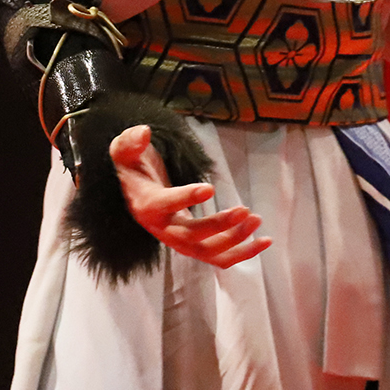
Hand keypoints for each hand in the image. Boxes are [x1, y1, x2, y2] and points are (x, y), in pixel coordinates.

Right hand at [109, 124, 270, 268]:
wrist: (134, 193)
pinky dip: (242, 252)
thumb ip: (131, 141)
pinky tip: (264, 241)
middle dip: (219, 226)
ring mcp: (178, 241)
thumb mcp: (125, 150)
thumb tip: (145, 132)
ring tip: (256, 219)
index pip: (166, 205)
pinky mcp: (193, 245)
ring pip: (208, 252)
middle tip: (245, 210)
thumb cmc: (132, 168)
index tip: (210, 188)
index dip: (186, 198)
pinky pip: (218, 257)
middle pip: (191, 237)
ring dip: (235, 241)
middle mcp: (162, 229)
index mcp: (147, 205)